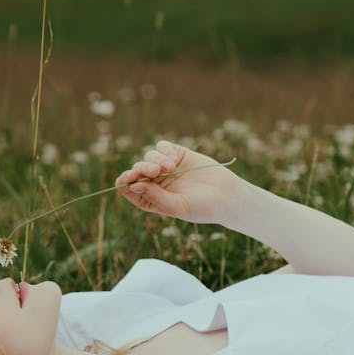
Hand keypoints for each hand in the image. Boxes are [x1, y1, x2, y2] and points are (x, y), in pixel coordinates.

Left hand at [115, 140, 239, 224]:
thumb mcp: (177, 207)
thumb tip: (134, 185)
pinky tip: (174, 160)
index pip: (128, 188)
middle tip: (154, 171)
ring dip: (155, 160)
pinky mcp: (178, 154)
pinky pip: (162, 146)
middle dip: (141, 168)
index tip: (129, 177)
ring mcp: (165, 167)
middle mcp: (155, 182)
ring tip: (171, 168)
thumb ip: (155, 197)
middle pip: (136, 170)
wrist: (228, 196)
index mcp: (149, 199)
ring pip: (148, 156)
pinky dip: (165, 150)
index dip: (125, 180)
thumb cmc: (202, 208)